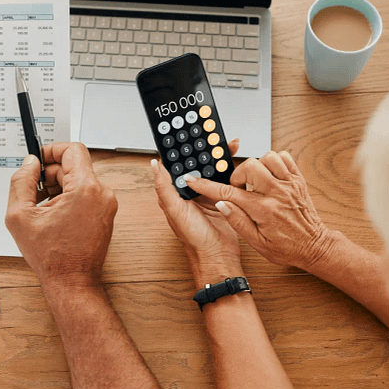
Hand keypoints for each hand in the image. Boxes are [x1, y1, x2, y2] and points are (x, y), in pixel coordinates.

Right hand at [5, 142, 117, 289]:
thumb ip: (21, 181)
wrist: (71, 281)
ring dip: (58, 188)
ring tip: (41, 208)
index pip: (72, 150)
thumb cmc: (52, 257)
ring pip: (79, 180)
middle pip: (74, 166)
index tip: (38, 160)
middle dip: (51, 174)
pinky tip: (53, 216)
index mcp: (85, 189)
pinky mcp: (106, 214)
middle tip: (33, 190)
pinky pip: (86, 194)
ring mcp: (107, 204)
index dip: (51, 150)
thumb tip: (29, 163)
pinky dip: (68, 199)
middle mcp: (102, 193)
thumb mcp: (20, 215)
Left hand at [152, 139, 243, 283]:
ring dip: (219, 157)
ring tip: (227, 144)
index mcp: (176, 192)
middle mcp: (191, 192)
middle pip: (197, 163)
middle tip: (213, 135)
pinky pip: (226, 179)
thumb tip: (154, 165)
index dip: (182, 149)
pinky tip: (234, 161)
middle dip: (205, 149)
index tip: (187, 134)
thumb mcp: (175, 210)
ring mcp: (208, 194)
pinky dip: (231, 169)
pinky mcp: (223, 198)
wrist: (218, 255)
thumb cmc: (194, 238)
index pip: (177, 165)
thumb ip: (164, 187)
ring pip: (212, 169)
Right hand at [184, 150, 331, 269]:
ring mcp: (290, 184)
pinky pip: (284, 157)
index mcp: (263, 210)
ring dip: (257, 165)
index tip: (193, 180)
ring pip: (267, 157)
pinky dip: (274, 161)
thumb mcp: (257, 243)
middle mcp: (277, 193)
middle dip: (238, 174)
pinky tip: (269, 175)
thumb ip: (237, 221)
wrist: (314, 246)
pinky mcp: (298, 180)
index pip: (229, 192)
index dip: (207, 185)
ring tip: (255, 181)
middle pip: (249, 166)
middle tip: (239, 187)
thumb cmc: (286, 248)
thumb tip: (221, 204)